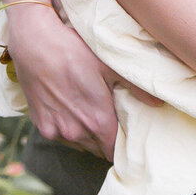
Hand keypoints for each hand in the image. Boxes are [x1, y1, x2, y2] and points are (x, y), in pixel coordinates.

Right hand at [6, 3, 158, 157]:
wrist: (36, 43)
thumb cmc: (75, 51)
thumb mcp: (110, 66)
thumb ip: (137, 87)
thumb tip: (159, 103)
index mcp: (98, 122)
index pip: (115, 151)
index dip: (122, 145)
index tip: (126, 135)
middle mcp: (76, 132)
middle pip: (98, 150)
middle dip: (105, 140)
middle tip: (110, 122)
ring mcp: (56, 131)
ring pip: (79, 144)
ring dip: (86, 136)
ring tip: (90, 115)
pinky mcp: (41, 124)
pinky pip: (60, 136)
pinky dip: (67, 129)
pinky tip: (71, 111)